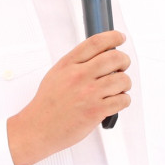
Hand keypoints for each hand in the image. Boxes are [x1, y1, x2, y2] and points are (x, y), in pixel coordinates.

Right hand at [7, 31, 129, 164]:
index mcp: (69, 64)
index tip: (120, 38)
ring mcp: (89, 93)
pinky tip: (116, 101)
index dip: (113, 37)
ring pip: (122, 80)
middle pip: (114, 58)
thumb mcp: (56, 74)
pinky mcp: (96, 111)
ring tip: (119, 88)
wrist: (38, 128)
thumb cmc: (47, 104)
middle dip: (124, 60)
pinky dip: (123, 100)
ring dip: (125, 83)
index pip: (96, 42)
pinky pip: (122, 100)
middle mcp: (79, 76)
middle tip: (123, 65)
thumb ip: (75, 63)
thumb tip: (98, 56)